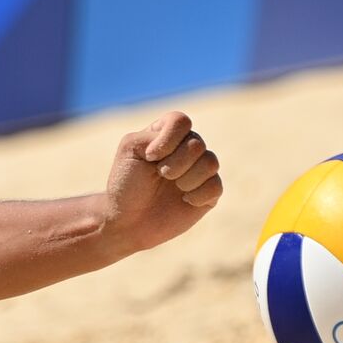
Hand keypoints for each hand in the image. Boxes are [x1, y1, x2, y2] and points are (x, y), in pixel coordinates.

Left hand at [103, 111, 222, 253]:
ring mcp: (200, 170)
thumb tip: (184, 145)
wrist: (129, 221)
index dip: (168, 139)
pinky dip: (196, 195)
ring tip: (172, 187)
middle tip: (160, 175)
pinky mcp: (209, 193)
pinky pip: (215, 186)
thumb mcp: (129, 150)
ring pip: (210, 163)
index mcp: (167, 134)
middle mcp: (187, 148)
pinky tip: (183, 200)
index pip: (181, 121)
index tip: (150, 157)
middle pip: (197, 144)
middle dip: (175, 164)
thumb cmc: (127, 184)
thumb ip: (152, 135)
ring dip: (186, 179)